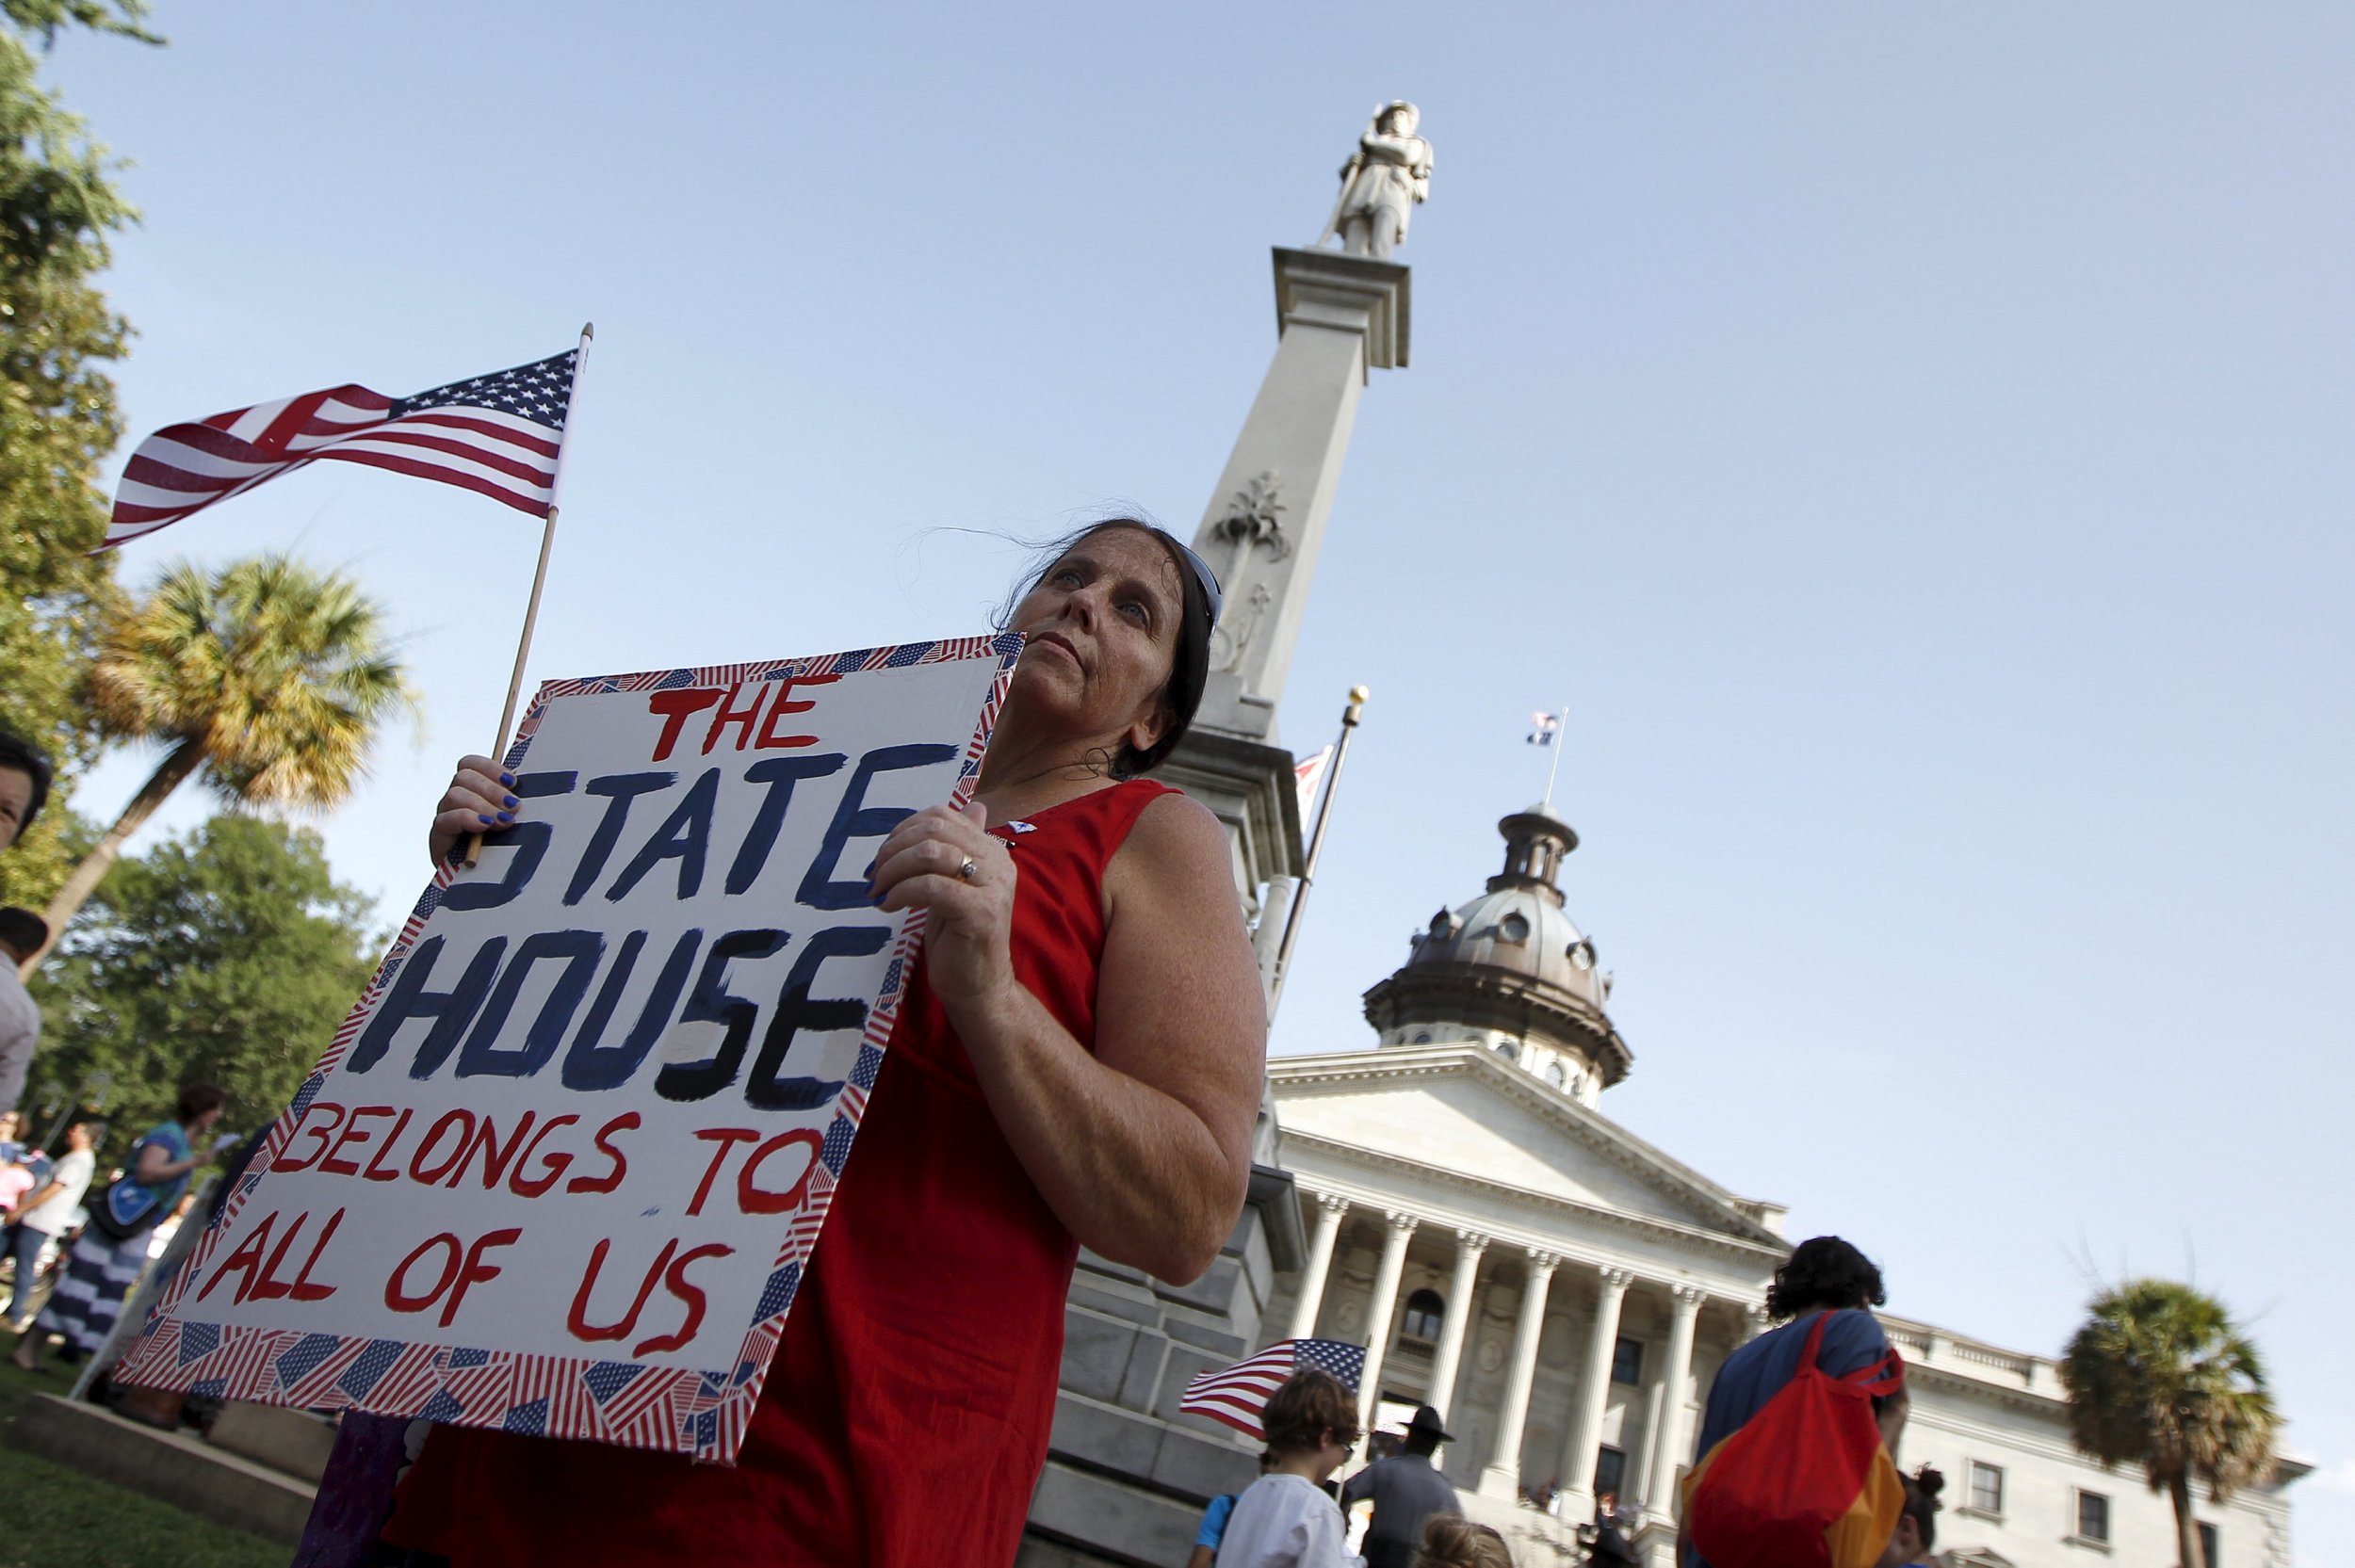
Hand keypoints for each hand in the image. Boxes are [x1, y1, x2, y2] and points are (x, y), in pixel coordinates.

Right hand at [428, 754, 520, 866]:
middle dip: (492, 789)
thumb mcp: (509, 821)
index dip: (490, 767)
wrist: (478, 881)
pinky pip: (447, 818)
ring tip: (504, 821)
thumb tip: (528, 788)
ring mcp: (445, 815)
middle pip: (464, 776)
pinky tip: (484, 826)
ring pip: (456, 794)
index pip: (470, 764)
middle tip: (514, 807)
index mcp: (472, 789)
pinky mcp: (439, 835)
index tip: (513, 782)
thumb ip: (512, 803)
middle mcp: (455, 799)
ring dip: (483, 805)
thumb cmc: (501, 849)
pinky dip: (468, 818)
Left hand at [868, 801, 1016, 1018]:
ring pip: (931, 853)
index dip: (905, 829)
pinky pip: (931, 886)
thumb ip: (957, 849)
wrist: (979, 987)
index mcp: (992, 851)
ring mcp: (993, 887)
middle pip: (935, 830)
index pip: (945, 817)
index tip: (884, 855)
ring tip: (878, 891)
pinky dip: (901, 892)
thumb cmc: (960, 939)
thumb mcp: (955, 885)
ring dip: (893, 869)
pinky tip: (889, 906)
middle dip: (894, 848)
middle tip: (874, 875)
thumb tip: (973, 807)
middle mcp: (999, 862)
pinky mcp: (980, 913)